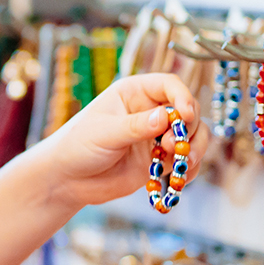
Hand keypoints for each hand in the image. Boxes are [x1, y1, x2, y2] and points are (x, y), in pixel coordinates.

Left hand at [32, 73, 209, 212]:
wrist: (68, 179)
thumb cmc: (78, 146)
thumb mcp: (104, 133)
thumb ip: (135, 126)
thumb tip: (165, 117)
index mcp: (134, 92)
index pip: (169, 85)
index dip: (183, 97)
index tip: (185, 116)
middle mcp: (150, 111)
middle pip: (188, 111)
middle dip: (188, 129)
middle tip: (173, 146)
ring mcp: (157, 136)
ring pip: (194, 136)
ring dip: (195, 148)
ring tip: (183, 162)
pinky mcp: (160, 159)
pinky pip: (186, 160)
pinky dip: (189, 169)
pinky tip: (179, 178)